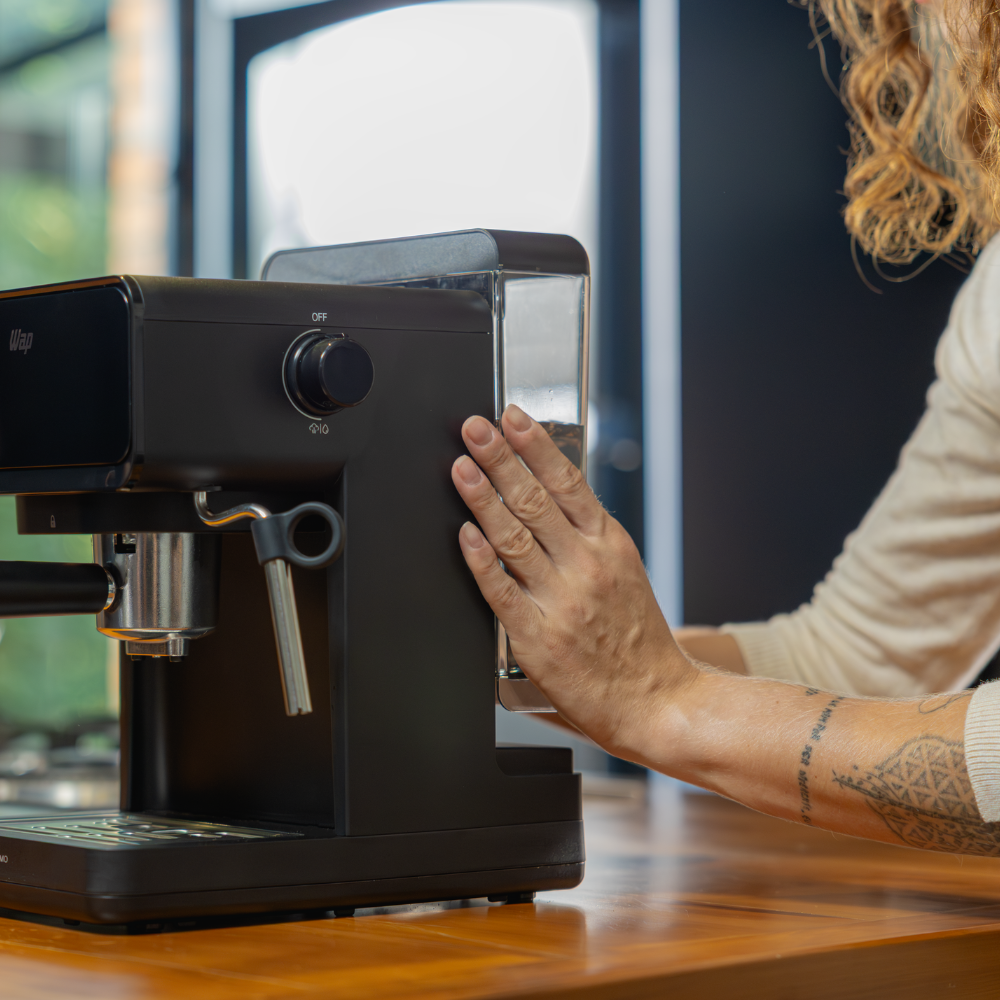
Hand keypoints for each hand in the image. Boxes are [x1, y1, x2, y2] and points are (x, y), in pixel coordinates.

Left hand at [451, 404, 695, 760]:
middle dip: (500, 458)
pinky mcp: (538, 640)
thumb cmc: (638, 638)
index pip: (567, 483)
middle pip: (535, 501)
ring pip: (515, 539)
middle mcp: (586, 567)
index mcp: (609, 545)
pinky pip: (503, 593)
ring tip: (461, 468)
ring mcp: (562, 603)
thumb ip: (587, 535)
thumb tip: (547, 493)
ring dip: (483, 499)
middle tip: (474, 428)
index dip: (535, 446)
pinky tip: (465, 535)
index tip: (512, 416)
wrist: (658, 700)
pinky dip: (482, 561)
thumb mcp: (625, 570)